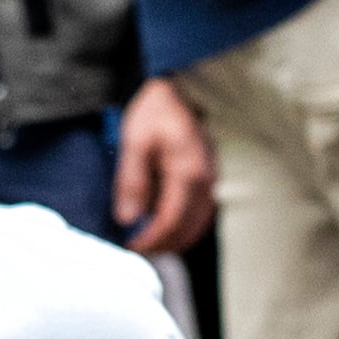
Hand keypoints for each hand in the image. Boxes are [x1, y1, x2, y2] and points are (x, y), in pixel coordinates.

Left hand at [115, 74, 216, 257]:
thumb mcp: (134, 142)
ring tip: (151, 240)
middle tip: (138, 249)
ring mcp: (211, 181)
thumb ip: (132, 182)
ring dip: (176, 239)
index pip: (170, 222)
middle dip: (163, 245)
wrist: (180, 89)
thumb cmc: (156, 111)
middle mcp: (205, 182)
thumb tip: (127, 218)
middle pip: (188, 230)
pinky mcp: (210, 178)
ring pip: (199, 225)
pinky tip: (168, 224)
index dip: (151, 240)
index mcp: (186, 174)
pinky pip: (203, 214)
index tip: (131, 247)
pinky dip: (186, 226)